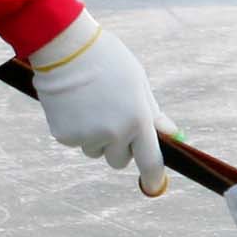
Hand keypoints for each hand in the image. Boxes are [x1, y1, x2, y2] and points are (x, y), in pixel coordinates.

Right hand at [24, 11, 173, 194]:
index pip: (150, 161)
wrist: (66, 49)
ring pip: (95, 151)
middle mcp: (114, 134)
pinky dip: (76, 129)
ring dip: (96, 137)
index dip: (153, 177)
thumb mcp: (139, 84)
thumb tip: (171, 135)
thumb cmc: (109, 62)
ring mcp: (87, 137)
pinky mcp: (64, 136)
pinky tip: (74, 105)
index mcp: (138, 120)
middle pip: (119, 161)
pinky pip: (76, 141)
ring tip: (90, 104)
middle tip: (112, 119)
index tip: (154, 186)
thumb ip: (153, 114)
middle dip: (119, 148)